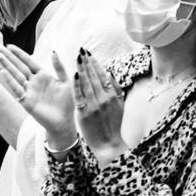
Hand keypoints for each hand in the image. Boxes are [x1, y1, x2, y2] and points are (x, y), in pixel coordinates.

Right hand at [0, 45, 76, 147]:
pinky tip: (3, 72)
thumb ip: (59, 67)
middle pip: (19, 67)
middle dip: (9, 58)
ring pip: (15, 76)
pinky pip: (17, 89)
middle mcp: (33, 82)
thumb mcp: (65, 81)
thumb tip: (54, 51)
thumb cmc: (66, 102)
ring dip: (6, 66)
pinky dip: (10, 81)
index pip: (29, 62)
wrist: (64, 121)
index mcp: (43, 76)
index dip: (19, 54)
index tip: (9, 45)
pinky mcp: (26, 101)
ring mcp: (28, 91)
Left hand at [74, 50, 127, 164]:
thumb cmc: (115, 125)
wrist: (110, 144)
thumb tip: (110, 73)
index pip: (102, 75)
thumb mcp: (121, 105)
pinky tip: (74, 75)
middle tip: (81, 51)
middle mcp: (104, 98)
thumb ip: (117, 89)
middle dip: (87, 63)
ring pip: (86, 83)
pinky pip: (79, 96)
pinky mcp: (84, 113)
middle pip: (94, 76)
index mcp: (113, 95)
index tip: (90, 54)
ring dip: (82, 69)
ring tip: (78, 58)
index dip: (95, 63)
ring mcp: (93, 105)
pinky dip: (77, 85)